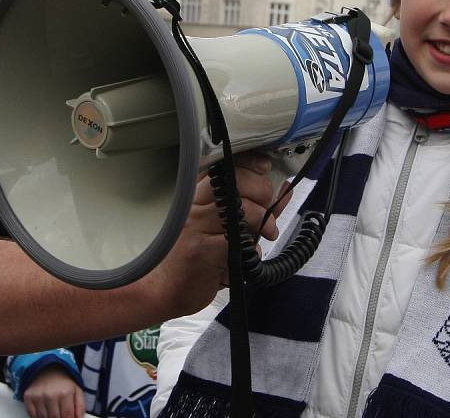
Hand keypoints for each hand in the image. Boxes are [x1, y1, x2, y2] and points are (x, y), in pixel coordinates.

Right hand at [23, 365, 84, 417]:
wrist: (47, 369)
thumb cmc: (63, 382)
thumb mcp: (77, 390)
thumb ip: (80, 406)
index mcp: (65, 392)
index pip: (68, 416)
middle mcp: (51, 395)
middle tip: (61, 414)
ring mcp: (38, 397)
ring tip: (54, 412)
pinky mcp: (28, 398)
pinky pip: (33, 416)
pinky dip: (39, 416)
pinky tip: (44, 411)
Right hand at [151, 152, 286, 315]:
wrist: (165, 288)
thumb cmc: (199, 256)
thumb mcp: (227, 227)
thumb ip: (256, 207)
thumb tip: (284, 189)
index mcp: (198, 195)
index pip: (225, 164)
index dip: (250, 161)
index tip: (266, 166)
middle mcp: (194, 204)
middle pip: (236, 181)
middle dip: (262, 191)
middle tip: (269, 211)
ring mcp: (195, 225)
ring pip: (242, 210)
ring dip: (263, 222)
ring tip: (267, 233)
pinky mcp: (201, 249)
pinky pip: (238, 241)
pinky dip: (252, 249)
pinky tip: (249, 255)